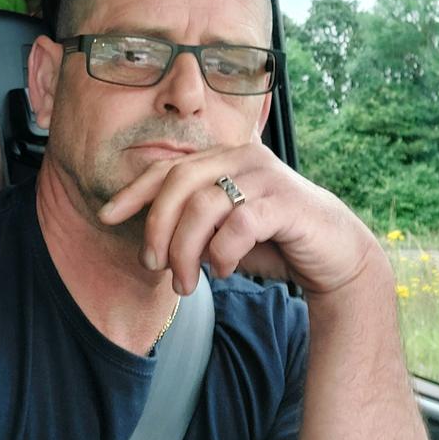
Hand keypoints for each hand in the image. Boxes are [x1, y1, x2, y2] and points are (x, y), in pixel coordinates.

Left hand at [98, 143, 381, 295]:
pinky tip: (225, 270)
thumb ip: (192, 222)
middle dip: (156, 228)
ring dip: (185, 252)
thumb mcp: (222, 227)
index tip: (105, 217)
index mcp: (224, 156)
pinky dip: (222, 253)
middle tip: (152, 265)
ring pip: (203, 206)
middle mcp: (242, 157)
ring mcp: (266, 176)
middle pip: (178, 182)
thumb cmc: (271, 238)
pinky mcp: (285, 202)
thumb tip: (150, 240)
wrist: (333, 253)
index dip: (133, 192)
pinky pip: (237, 226)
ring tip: (186, 283)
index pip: (168, 168)